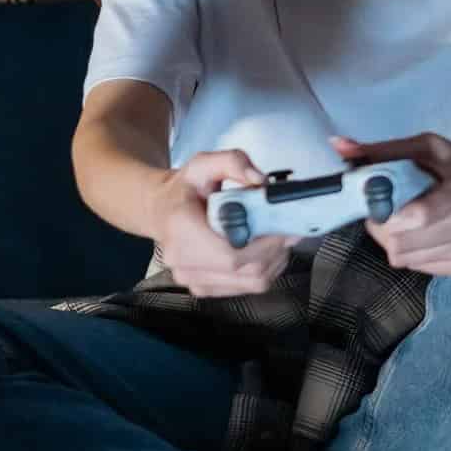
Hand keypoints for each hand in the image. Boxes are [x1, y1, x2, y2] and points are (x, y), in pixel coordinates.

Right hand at [146, 148, 293, 297]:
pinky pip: (244, 288)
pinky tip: (265, 251)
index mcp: (181, 229)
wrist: (161, 210)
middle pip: (247, 270)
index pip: (233, 253)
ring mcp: (191, 278)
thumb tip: (260, 181)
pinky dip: (264, 271)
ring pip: (251, 283)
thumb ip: (233, 162)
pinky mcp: (202, 287)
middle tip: (289, 229)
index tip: (284, 227)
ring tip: (279, 238)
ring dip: (275, 261)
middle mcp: (182, 260)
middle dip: (277, 250)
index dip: (267, 244)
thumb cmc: (183, 190)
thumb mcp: (204, 163)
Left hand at [332, 133, 450, 275]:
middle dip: (384, 229)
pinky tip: (426, 235)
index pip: (415, 217)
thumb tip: (337, 146)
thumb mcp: (431, 148)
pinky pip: (419, 267)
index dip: (386, 214)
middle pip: (400, 245)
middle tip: (389, 212)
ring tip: (408, 223)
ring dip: (396, 241)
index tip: (380, 202)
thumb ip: (384, 151)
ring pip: (405, 260)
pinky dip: (413, 252)